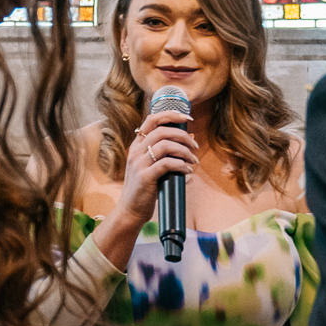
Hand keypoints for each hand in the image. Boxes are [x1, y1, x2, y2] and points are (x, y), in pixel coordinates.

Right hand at [113, 111, 199, 231]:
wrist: (130, 210)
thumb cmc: (144, 188)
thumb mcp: (152, 166)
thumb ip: (167, 152)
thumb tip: (190, 136)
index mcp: (137, 145)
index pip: (152, 119)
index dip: (170, 114)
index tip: (187, 118)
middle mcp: (136, 151)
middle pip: (162, 130)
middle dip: (183, 135)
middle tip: (195, 146)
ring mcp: (139, 163)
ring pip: (166, 145)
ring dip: (184, 151)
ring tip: (193, 160)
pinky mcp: (145, 177)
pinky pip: (167, 164)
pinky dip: (181, 165)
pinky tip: (188, 170)